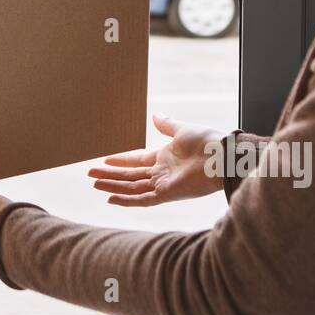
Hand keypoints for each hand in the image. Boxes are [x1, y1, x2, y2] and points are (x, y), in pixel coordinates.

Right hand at [88, 113, 224, 206]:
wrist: (223, 155)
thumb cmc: (208, 141)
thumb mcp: (182, 129)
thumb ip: (166, 125)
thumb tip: (155, 114)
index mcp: (164, 158)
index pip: (136, 161)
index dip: (120, 161)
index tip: (104, 159)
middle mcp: (161, 173)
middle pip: (130, 176)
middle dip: (110, 175)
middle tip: (90, 174)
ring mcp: (163, 185)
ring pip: (132, 187)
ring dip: (113, 186)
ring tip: (94, 184)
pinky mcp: (167, 195)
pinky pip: (143, 200)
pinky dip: (126, 200)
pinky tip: (110, 199)